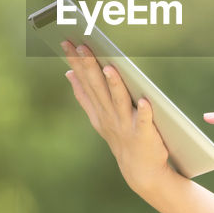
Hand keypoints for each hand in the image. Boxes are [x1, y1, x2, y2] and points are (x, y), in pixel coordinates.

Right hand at [62, 41, 176, 197]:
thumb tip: (69, 72)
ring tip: (110, 67)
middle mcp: (110, 116)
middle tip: (81, 44)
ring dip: (114, 85)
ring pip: (119, 101)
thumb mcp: (98, 117)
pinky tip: (146, 100)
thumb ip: (84, 95)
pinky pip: (145, 122)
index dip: (76, 61)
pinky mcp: (145, 135)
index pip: (86, 80)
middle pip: (99, 87)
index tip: (67, 41)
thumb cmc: (121, 137)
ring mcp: (126, 125)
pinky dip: (145, 112)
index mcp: (99, 110)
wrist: (140, 171)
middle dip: (89, 65)